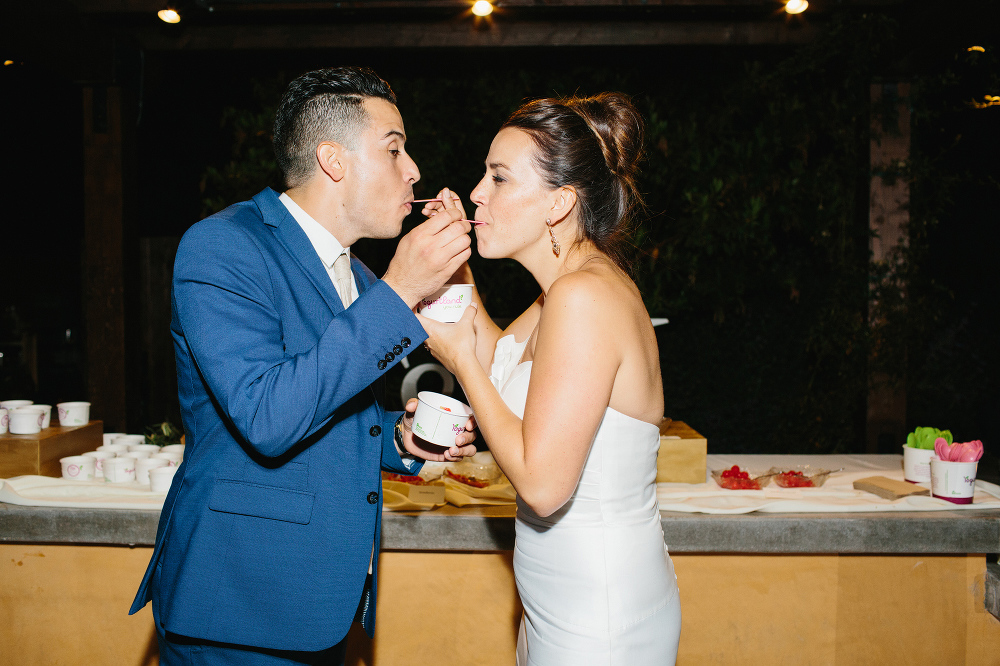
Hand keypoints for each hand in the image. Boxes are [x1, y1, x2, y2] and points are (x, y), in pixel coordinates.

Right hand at [383, 187, 471, 308]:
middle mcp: (430, 246)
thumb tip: (444, 218)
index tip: (456, 215)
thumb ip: (425, 228)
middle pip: (458, 228)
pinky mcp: (447, 271)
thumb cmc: (404, 261)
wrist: (402, 285)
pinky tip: (459, 251)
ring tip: (460, 240)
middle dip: (464, 225)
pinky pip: (465, 255)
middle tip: (462, 227)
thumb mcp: (409, 239)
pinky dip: (465, 250)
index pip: (446, 216)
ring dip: (465, 238)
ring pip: (465, 241)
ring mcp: (440, 259)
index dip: (455, 213)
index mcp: (420, 235)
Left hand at [401, 397, 477, 461]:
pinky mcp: (449, 455)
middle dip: (468, 438)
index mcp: (454, 418)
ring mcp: (454, 444)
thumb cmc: (414, 421)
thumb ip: (412, 406)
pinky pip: (458, 458)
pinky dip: (455, 458)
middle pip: (472, 435)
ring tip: (451, 451)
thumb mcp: (413, 412)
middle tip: (457, 440)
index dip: (474, 421)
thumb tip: (412, 404)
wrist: (407, 438)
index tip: (468, 425)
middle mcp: (457, 431)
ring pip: (470, 449)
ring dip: (464, 450)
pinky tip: (446, 455)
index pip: (471, 418)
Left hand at [415, 302, 478, 376]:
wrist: (464, 365)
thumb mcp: (467, 324)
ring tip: (438, 326)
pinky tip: (445, 339)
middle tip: (429, 313)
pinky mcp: (437, 356)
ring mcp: (431, 349)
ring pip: (425, 337)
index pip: (415, 317)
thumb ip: (470, 312)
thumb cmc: (461, 346)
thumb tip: (472, 305)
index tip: (417, 305)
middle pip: (419, 327)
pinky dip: (436, 341)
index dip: (413, 309)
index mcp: (431, 329)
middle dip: (423, 319)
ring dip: (429, 331)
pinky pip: (433, 346)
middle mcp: (428, 339)